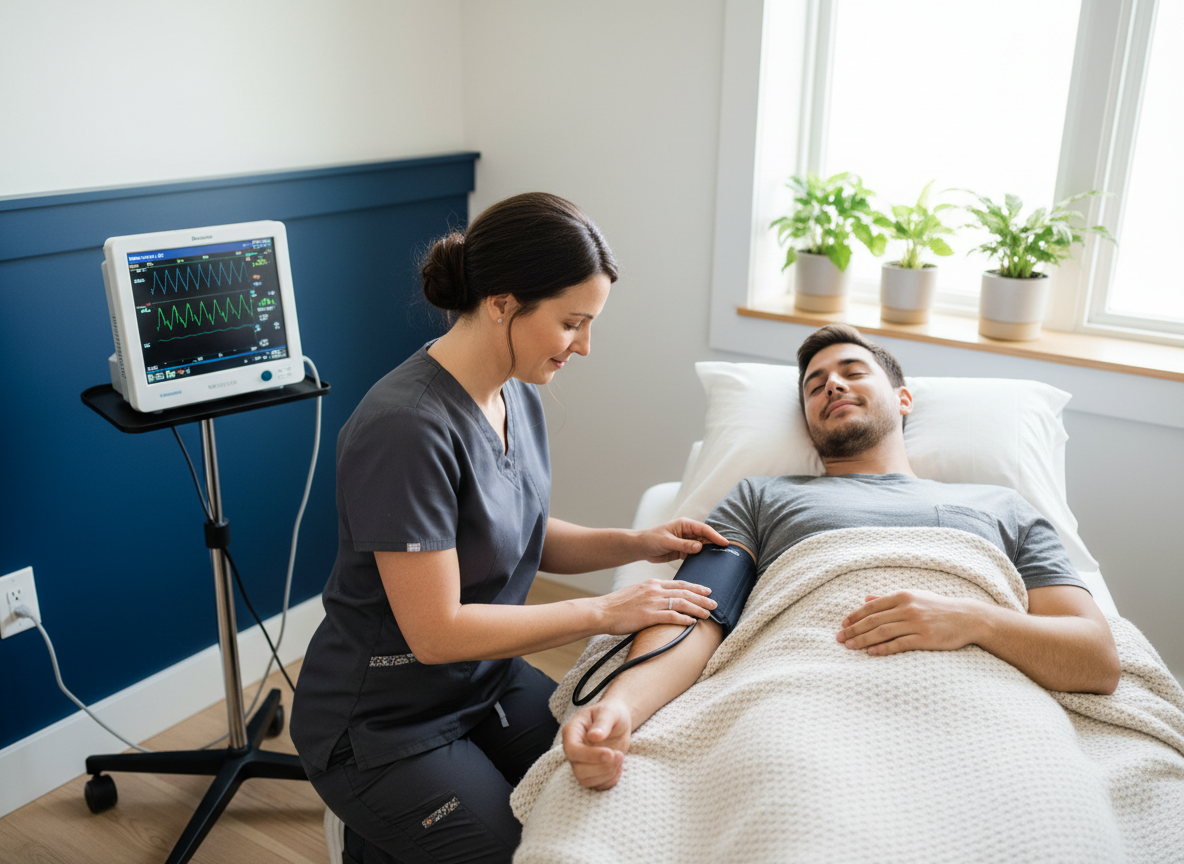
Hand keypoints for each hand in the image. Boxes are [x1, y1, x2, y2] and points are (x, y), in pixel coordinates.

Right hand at [562, 697, 632, 789]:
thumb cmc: (611, 713)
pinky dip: (610, 780)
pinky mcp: (591, 772)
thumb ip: (602, 722)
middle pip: (578, 769)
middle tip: (619, 755)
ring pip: (586, 780)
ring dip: (606, 774)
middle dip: (601, 766)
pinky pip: (597, 785)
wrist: (617, 721)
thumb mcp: (610, 712)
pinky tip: (619, 766)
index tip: (609, 753)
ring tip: (620, 758)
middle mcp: (573, 749)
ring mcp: (580, 762)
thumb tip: (594, 736)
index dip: (590, 756)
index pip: (572, 750)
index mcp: (572, 732)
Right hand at [597, 578, 716, 634]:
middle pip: (684, 592)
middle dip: (702, 598)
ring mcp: (652, 603)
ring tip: (708, 614)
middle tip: (714, 602)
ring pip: (681, 603)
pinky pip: (671, 617)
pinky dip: (684, 619)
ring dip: (697, 608)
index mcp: (652, 584)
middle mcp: (655, 590)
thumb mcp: (636, 593)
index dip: (695, 587)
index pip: (679, 584)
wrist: (602, 611)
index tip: (706, 590)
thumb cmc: (617, 605)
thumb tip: (663, 601)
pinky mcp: (648, 616)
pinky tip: (692, 623)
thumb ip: (651, 594)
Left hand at [636, 518, 729, 562]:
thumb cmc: (651, 540)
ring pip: (702, 546)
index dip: (715, 536)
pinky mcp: (683, 551)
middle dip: (715, 544)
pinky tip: (707, 564)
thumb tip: (700, 546)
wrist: (641, 548)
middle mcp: (687, 532)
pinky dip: (701, 559)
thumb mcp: (667, 542)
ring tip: (720, 560)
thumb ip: (683, 545)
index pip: (703, 529)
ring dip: (709, 552)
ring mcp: (686, 542)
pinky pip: (695, 555)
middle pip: (705, 537)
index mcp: (684, 524)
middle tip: (728, 553)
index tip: (725, 543)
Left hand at [836, 591, 981, 655]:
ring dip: (863, 640)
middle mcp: (907, 608)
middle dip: (853, 630)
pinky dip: (883, 648)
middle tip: (839, 639)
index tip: (842, 625)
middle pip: (873, 620)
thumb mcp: (914, 597)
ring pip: (882, 632)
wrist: (967, 618)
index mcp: (902, 596)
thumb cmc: (937, 607)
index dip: (854, 616)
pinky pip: (899, 644)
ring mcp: (916, 623)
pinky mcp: (925, 638)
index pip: (872, 607)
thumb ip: (888, 599)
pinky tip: (871, 652)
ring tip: (849, 647)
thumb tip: (866, 598)